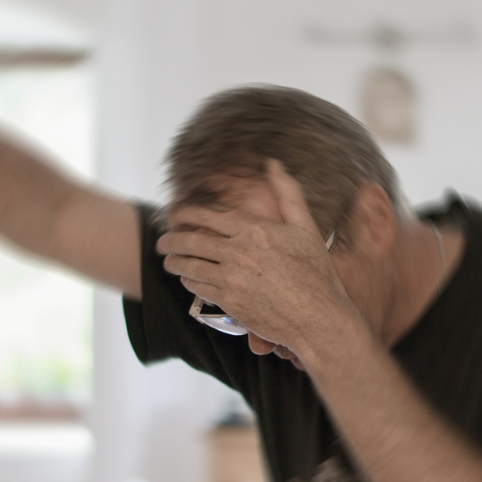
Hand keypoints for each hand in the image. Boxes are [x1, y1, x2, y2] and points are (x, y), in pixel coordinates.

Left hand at [156, 160, 359, 357]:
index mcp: (255, 230)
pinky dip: (189, 281)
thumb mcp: (306, 228)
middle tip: (162, 240)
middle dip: (171, 239)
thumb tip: (274, 163)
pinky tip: (186, 278)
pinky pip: (199, 288)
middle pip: (192, 241)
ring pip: (190, 265)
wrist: (318, 318)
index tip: (175, 213)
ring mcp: (231, 279)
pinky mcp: (229, 302)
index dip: (186, 213)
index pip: (209, 216)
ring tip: (167, 259)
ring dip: (174, 260)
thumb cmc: (316, 273)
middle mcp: (239, 252)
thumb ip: (288, 193)